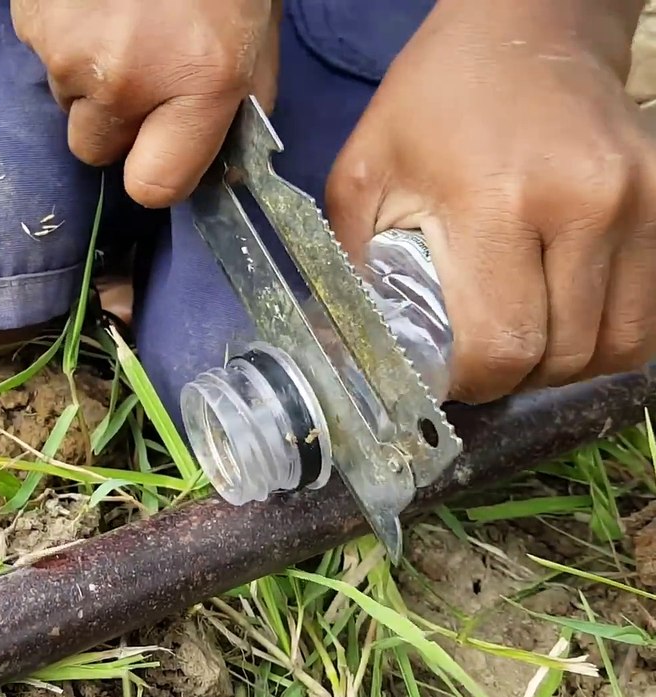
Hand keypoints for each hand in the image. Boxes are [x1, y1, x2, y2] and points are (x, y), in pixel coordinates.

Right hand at [11, 0, 278, 208]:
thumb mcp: (255, 29)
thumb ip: (239, 99)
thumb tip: (217, 155)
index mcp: (199, 81)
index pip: (153, 187)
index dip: (157, 171)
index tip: (163, 150)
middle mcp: (126, 78)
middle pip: (96, 148)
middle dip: (115, 121)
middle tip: (141, 67)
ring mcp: (67, 49)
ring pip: (66, 99)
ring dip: (89, 73)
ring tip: (120, 14)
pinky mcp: (30, 18)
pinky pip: (42, 53)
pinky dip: (65, 32)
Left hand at [326, 0, 655, 403]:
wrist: (526, 27)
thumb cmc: (433, 101)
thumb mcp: (364, 172)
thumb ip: (353, 266)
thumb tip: (351, 351)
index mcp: (496, 201)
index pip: (502, 343)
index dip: (472, 380)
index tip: (447, 373)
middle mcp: (584, 205)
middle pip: (565, 354)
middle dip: (516, 377)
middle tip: (480, 360)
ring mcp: (640, 203)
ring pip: (620, 344)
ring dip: (568, 364)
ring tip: (524, 341)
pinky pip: (649, 310)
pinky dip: (606, 333)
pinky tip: (563, 316)